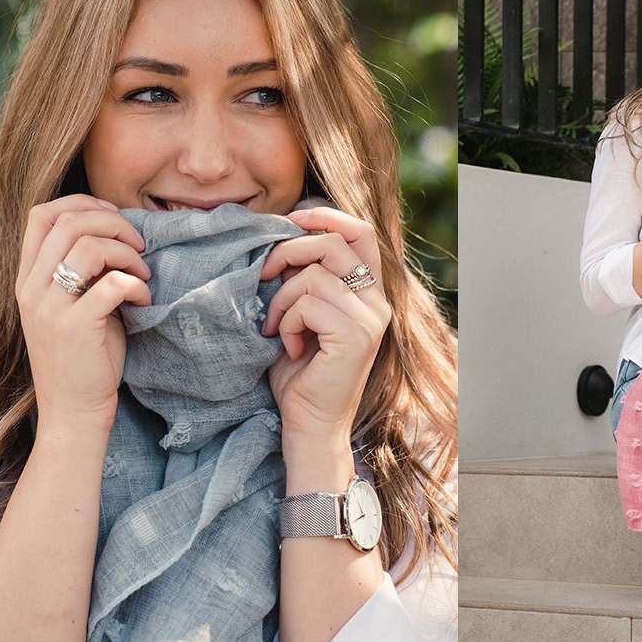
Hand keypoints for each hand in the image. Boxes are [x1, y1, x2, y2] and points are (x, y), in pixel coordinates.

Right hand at [15, 195, 151, 434]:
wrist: (73, 414)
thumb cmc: (82, 359)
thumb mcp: (70, 307)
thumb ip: (79, 271)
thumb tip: (113, 233)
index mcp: (26, 280)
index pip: (40, 215)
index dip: (80, 203)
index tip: (112, 215)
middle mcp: (31, 290)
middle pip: (69, 222)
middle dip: (113, 222)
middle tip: (138, 244)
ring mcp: (50, 309)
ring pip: (90, 246)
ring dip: (127, 253)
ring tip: (142, 274)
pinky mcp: (75, 328)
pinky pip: (112, 283)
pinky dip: (136, 285)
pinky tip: (143, 300)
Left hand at [259, 206, 391, 443]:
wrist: (309, 425)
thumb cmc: (299, 373)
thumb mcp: (301, 315)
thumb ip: (302, 279)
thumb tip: (282, 239)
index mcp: (369, 294)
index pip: (361, 232)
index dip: (326, 215)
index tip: (291, 219)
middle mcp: (378, 303)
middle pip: (333, 243)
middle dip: (288, 251)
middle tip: (263, 275)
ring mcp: (370, 319)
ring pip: (313, 275)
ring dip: (281, 299)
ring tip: (277, 328)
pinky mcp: (355, 336)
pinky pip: (308, 303)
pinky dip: (286, 321)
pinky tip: (288, 347)